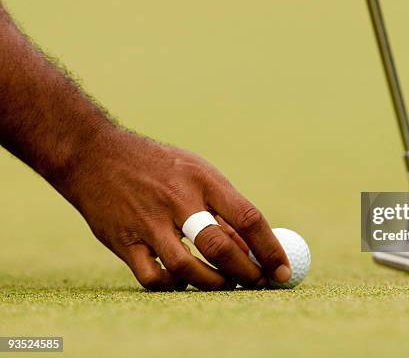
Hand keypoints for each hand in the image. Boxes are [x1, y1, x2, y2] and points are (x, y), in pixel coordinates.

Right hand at [56, 128, 290, 290]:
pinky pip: (154, 277)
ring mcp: (148, 222)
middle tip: (257, 283)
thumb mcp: (196, 171)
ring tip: (224, 284)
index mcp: (203, 179)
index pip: (248, 218)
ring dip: (214, 284)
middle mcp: (178, 200)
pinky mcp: (123, 241)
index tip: (282, 270)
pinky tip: (183, 280)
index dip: (270, 249)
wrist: (95, 155)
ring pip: (189, 269)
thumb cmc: (158, 165)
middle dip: (247, 273)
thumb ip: (222, 207)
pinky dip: (174, 285)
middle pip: (221, 247)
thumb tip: (252, 247)